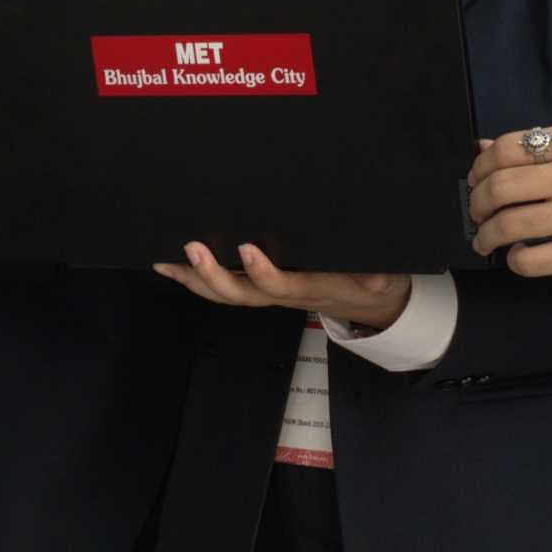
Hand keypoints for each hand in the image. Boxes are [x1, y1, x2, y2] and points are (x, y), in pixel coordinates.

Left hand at [154, 243, 406, 332]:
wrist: (372, 302)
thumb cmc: (373, 282)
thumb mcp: (385, 279)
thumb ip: (378, 278)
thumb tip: (375, 283)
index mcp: (312, 289)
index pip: (282, 286)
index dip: (262, 273)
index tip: (247, 250)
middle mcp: (284, 294)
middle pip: (242, 295)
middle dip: (214, 275)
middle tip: (193, 249)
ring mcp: (269, 294)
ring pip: (226, 294)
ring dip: (195, 279)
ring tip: (166, 260)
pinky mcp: (261, 288)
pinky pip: (224, 289)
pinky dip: (196, 279)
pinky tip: (173, 265)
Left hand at [465, 126, 551, 279]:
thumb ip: (542, 148)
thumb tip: (485, 147)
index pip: (506, 149)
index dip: (480, 166)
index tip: (476, 179)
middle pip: (498, 187)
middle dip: (476, 202)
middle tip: (476, 212)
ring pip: (506, 225)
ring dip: (485, 235)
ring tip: (485, 240)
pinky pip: (528, 260)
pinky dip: (514, 260)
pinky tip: (518, 256)